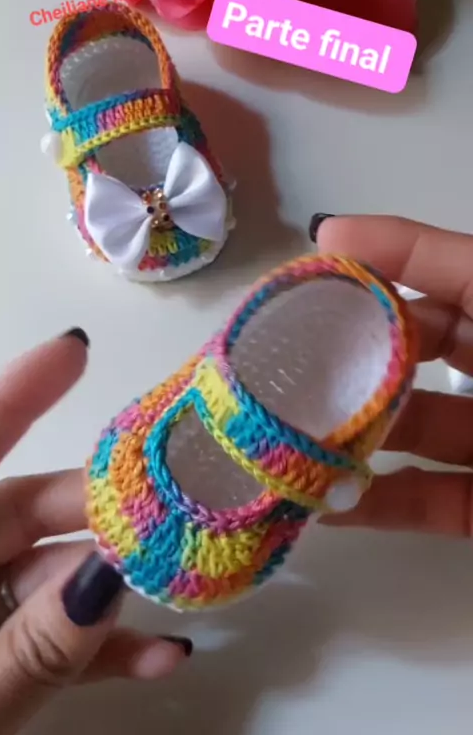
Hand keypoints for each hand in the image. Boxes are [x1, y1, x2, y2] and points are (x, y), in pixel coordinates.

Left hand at [0, 331, 190, 734]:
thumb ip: (30, 649)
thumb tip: (110, 572)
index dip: (18, 395)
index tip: (76, 349)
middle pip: (21, 513)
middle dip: (100, 512)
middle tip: (175, 507)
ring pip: (43, 581)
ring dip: (111, 592)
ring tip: (185, 590)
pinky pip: (41, 640)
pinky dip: (95, 653)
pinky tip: (158, 661)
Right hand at [314, 214, 472, 536]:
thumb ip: (448, 266)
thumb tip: (339, 231)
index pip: (446, 270)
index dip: (381, 258)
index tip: (308, 263)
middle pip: (420, 351)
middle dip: (355, 352)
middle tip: (285, 357)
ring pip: (419, 430)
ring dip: (355, 435)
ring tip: (285, 434)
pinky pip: (435, 502)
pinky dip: (382, 503)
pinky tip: (324, 502)